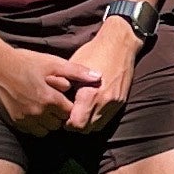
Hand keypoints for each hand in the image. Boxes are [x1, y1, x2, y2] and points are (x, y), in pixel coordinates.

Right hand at [0, 36, 79, 137]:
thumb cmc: (24, 61)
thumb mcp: (52, 62)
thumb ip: (76, 71)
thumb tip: (99, 77)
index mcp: (49, 99)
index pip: (70, 112)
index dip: (70, 105)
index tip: (66, 97)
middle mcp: (37, 113)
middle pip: (59, 123)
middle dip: (60, 114)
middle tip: (56, 101)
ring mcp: (24, 119)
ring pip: (47, 130)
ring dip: (49, 122)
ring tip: (46, 107)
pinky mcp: (14, 122)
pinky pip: (32, 132)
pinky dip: (37, 125)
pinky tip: (35, 111)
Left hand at [56, 14, 137, 134]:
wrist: (120, 44)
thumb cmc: (93, 52)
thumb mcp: (73, 68)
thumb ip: (65, 88)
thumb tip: (52, 102)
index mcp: (90, 94)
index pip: (76, 124)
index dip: (67, 122)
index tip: (62, 115)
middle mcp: (104, 102)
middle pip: (87, 129)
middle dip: (77, 125)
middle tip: (70, 115)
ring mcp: (115, 103)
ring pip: (97, 127)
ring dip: (88, 123)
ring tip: (80, 112)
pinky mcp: (121, 101)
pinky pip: (107, 119)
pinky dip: (97, 118)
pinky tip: (91, 107)